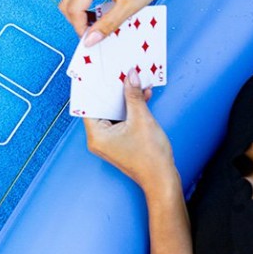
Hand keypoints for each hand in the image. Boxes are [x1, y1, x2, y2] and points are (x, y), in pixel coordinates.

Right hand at [58, 0, 173, 44]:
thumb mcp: (129, 6)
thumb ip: (107, 24)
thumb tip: (90, 39)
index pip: (73, 10)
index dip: (80, 28)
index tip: (91, 40)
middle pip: (66, 4)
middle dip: (77, 22)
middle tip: (93, 34)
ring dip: (81, 14)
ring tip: (98, 24)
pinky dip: (85, 5)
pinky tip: (100, 11)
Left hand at [83, 70, 177, 193]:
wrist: (163, 179)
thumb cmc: (151, 156)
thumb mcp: (142, 119)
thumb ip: (133, 95)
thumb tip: (130, 75)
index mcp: (96, 135)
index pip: (89, 106)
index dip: (95, 88)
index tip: (99, 74)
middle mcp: (98, 139)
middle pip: (102, 107)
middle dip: (114, 91)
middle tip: (120, 74)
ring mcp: (109, 141)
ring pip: (114, 112)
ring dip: (126, 99)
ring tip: (136, 83)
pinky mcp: (119, 141)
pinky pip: (121, 119)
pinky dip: (131, 109)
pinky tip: (143, 96)